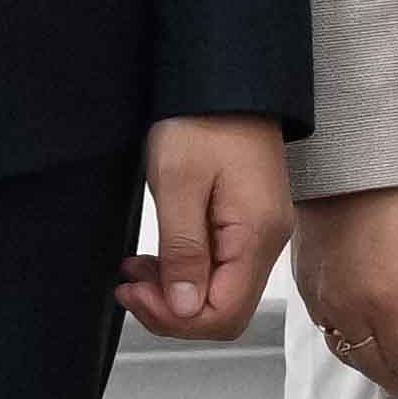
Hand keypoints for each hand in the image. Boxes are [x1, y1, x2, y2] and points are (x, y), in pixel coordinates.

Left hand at [126, 115, 292, 341]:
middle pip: (225, 311)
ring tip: (134, 270)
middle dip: (173, 309)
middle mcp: (268, 242)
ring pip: (222, 292)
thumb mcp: (178, 184)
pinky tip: (158, 255)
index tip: (133, 291)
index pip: (224, 315)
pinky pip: (223, 267)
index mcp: (255, 236)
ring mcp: (262, 232)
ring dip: (176, 292)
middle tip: (129, 284)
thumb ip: (183, 251)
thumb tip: (184, 310)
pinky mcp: (250, 222)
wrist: (227, 80)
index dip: (175, 318)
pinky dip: (187, 270)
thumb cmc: (201, 121)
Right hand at [295, 181, 397, 398]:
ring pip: (351, 354)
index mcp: (385, 299)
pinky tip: (369, 350)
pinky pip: (330, 333)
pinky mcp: (307, 286)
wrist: (348, 158)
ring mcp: (322, 299)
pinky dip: (353, 349)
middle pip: (378, 367)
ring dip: (379, 373)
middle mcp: (348, 307)